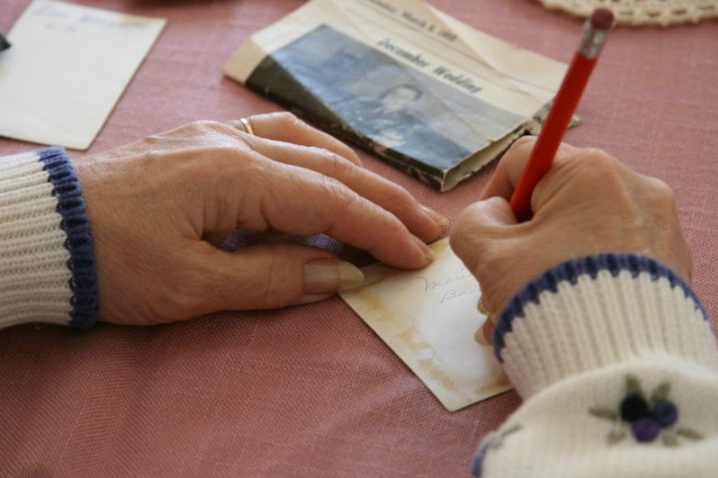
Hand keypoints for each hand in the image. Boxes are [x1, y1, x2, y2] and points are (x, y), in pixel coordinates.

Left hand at [72, 113, 446, 324]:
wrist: (46, 230)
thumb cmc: (113, 262)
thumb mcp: (195, 286)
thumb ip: (275, 277)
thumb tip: (341, 273)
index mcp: (236, 175)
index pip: (330, 202)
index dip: (380, 231)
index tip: (418, 256)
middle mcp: (235, 143)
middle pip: (330, 169)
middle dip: (385, 201)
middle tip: (430, 227)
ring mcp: (219, 134)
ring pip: (309, 147)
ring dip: (357, 175)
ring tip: (393, 201)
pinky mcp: (205, 139)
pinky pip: (277, 136)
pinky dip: (316, 154)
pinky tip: (330, 166)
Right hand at [450, 137, 691, 342]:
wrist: (617, 369)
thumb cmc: (548, 298)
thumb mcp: (488, 255)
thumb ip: (474, 222)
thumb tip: (493, 216)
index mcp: (590, 173)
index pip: (524, 160)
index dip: (492, 194)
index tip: (483, 234)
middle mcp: (636, 188)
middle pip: (556, 201)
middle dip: (519, 241)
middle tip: (499, 281)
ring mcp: (661, 228)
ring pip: (582, 234)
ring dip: (544, 266)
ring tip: (521, 312)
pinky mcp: (674, 266)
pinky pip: (612, 260)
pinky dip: (582, 280)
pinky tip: (560, 317)